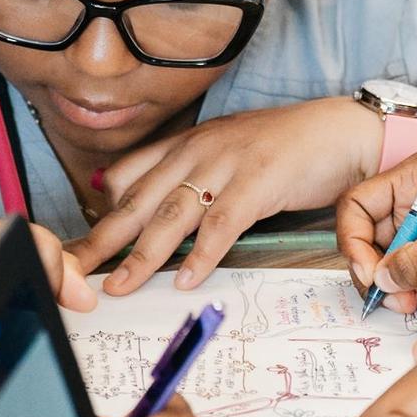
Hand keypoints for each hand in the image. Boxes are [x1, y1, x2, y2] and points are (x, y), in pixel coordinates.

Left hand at [70, 97, 381, 295]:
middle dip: (104, 240)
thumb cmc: (284, 149)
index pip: (127, 177)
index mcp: (186, 144)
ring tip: (121, 286)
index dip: (99, 214)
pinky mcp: (260, 181)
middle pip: (138, 200)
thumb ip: (188, 176)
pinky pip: (223, 223)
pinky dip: (203, 255)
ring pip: (173, 215)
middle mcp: (198, 150)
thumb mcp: (225, 155)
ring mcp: (227, 164)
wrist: (340, 130)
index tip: (77, 246)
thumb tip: (148, 208)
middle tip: (76, 271)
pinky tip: (187, 280)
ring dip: (143, 255)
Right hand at [337, 150, 416, 312]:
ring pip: (392, 258)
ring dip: (404, 285)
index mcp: (415, 178)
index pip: (356, 206)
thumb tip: (382, 280)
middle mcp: (415, 196)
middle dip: (382, 273)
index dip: (353, 243)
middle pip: (369, 237)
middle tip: (402, 302)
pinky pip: (416, 268)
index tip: (373, 275)